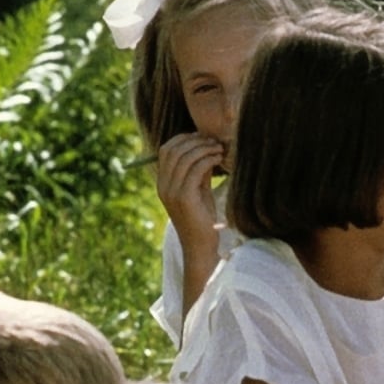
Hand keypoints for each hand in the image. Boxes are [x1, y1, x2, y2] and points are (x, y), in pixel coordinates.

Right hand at [154, 132, 223, 248]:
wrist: (200, 245)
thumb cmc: (202, 218)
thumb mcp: (199, 190)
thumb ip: (199, 171)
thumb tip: (207, 148)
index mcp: (163, 182)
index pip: (166, 150)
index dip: (184, 139)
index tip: (204, 138)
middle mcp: (163, 186)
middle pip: (174, 150)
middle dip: (196, 141)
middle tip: (214, 141)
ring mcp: (172, 192)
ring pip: (184, 157)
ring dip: (204, 149)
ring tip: (219, 149)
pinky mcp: (184, 198)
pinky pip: (195, 169)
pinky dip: (208, 160)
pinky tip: (219, 159)